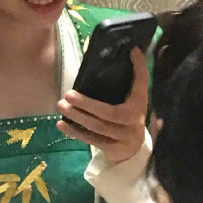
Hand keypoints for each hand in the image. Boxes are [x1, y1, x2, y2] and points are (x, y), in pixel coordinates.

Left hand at [57, 46, 147, 163]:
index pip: (141, 84)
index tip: (133, 51)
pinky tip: (61, 124)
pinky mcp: (114, 149)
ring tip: (62, 106)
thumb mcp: (131, 101)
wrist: (134, 151)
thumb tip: (129, 51)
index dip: (139, 68)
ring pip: (98, 127)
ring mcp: (125, 137)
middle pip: (109, 113)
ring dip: (77, 117)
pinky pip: (92, 141)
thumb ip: (128, 82)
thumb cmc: (128, 118)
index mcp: (139, 104)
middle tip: (68, 94)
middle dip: (87, 104)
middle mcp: (135, 121)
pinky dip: (75, 133)